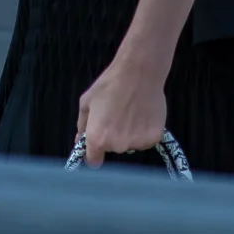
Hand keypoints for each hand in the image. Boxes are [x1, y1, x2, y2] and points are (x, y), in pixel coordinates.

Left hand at [77, 52, 167, 167]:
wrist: (139, 72)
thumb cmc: (110, 84)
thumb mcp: (87, 101)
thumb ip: (82, 125)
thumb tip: (79, 141)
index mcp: (97, 139)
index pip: (94, 162)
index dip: (94, 152)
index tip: (99, 142)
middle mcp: (117, 146)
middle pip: (113, 149)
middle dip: (113, 137)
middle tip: (117, 116)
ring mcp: (136, 143)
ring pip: (130, 144)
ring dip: (129, 134)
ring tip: (131, 112)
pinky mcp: (153, 138)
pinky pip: (145, 140)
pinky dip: (144, 131)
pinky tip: (143, 114)